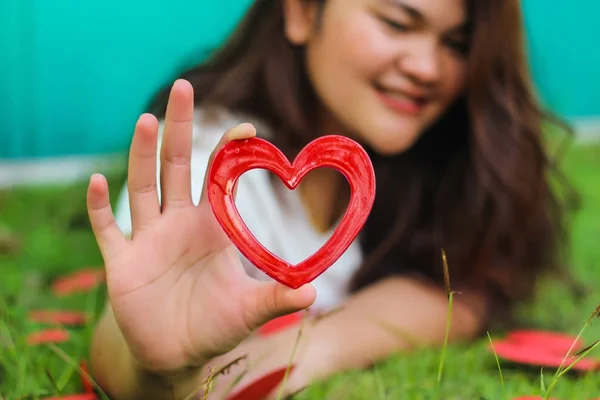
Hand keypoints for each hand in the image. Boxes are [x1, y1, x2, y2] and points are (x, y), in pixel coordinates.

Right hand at [86, 79, 315, 376]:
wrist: (175, 353)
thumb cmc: (214, 326)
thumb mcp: (248, 312)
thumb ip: (276, 299)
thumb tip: (312, 293)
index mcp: (211, 230)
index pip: (220, 181)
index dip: (230, 154)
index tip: (246, 127)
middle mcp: (178, 225)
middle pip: (176, 167)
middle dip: (178, 129)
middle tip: (183, 86)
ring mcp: (147, 240)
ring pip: (143, 187)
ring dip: (142, 154)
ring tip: (147, 120)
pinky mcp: (122, 262)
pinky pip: (108, 229)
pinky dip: (101, 208)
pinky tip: (99, 182)